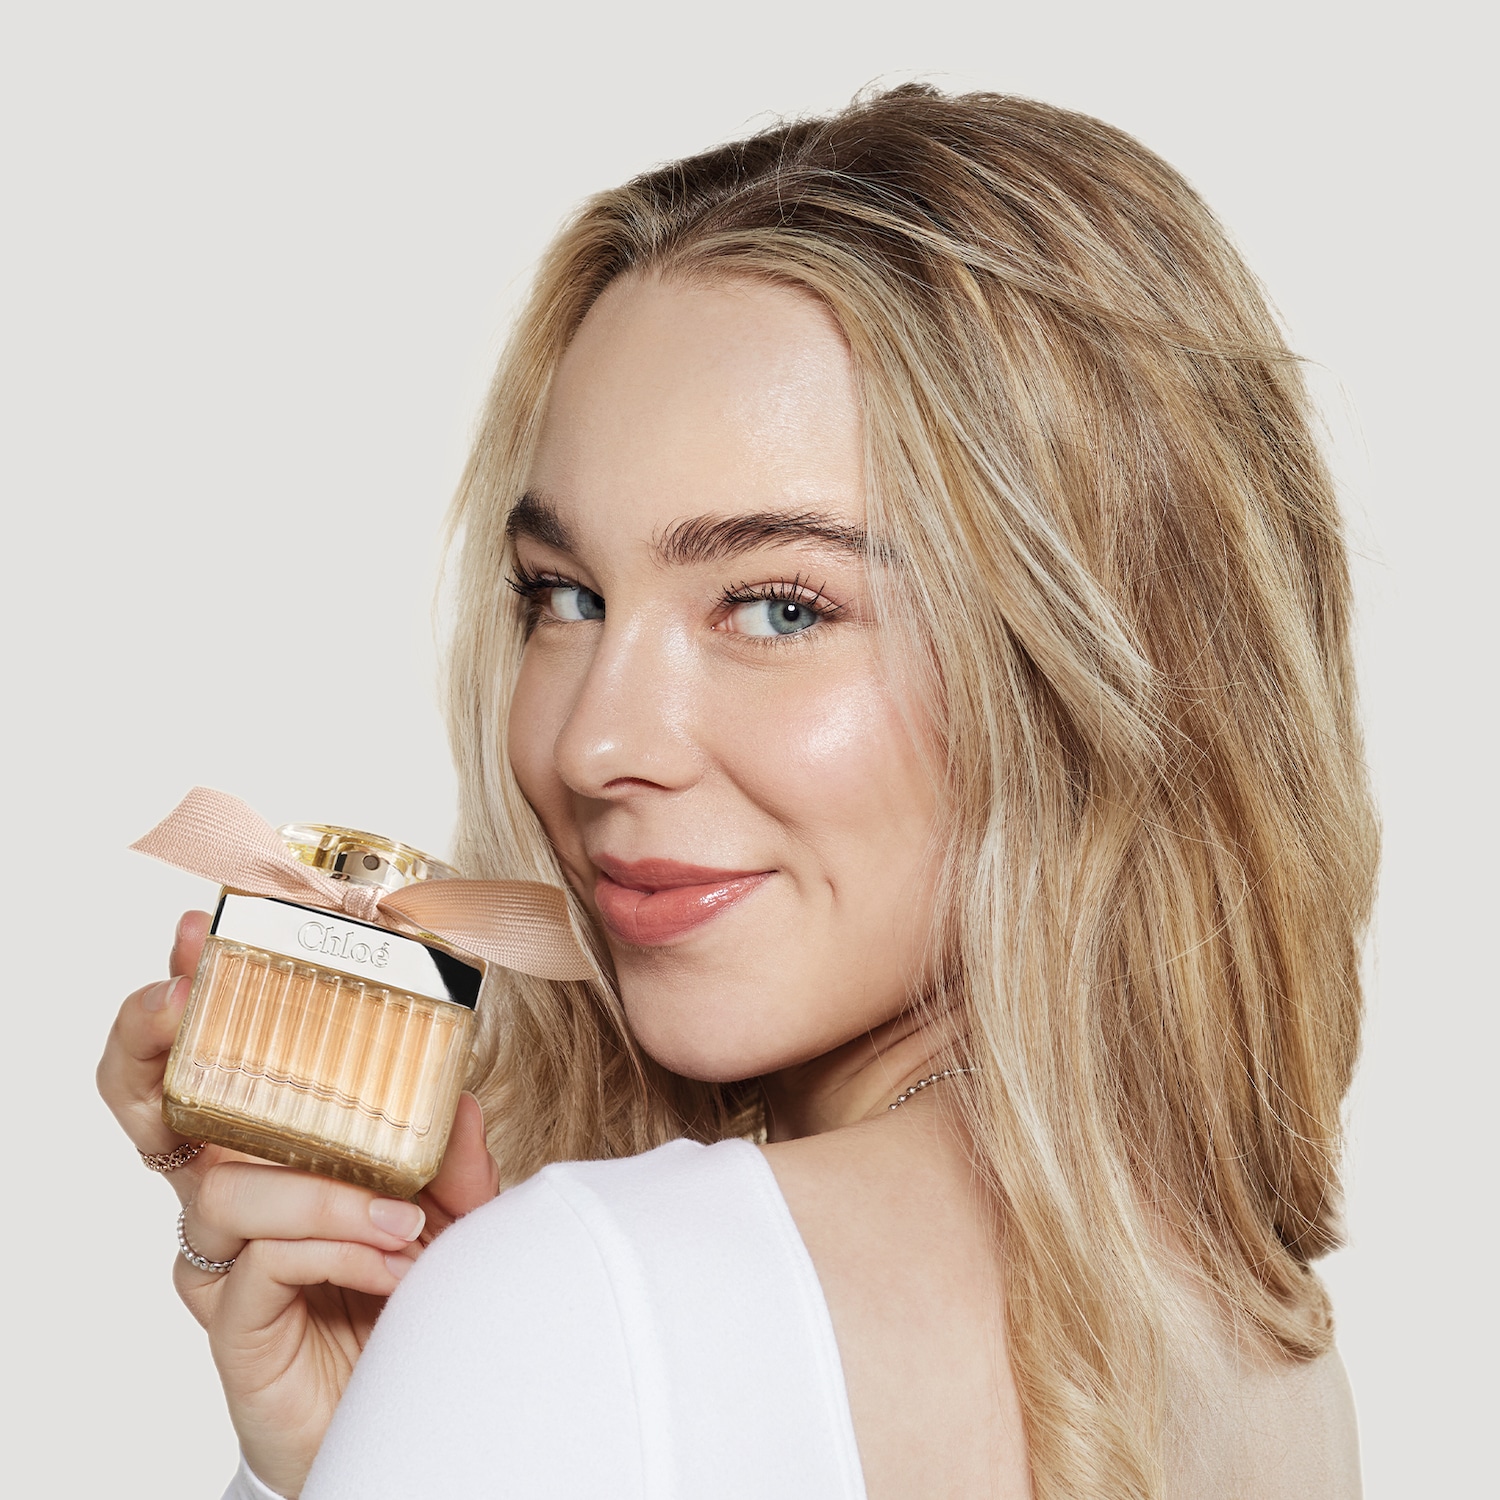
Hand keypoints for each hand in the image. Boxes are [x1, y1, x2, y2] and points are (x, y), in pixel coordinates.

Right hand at [97, 911, 500, 1496]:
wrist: (420, 1409)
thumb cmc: (420, 1301)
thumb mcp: (458, 1217)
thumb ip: (455, 1161)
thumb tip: (462, 1097)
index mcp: (276, 1151)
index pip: (214, 1064)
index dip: (193, 1001)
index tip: (197, 936)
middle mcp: (236, 1196)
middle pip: (152, 1107)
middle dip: (156, 1041)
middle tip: (181, 1000)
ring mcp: (226, 1259)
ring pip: (228, 1188)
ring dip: (324, 1191)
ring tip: (407, 1221)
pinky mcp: (236, 1326)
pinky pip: (262, 1263)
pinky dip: (336, 1250)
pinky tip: (396, 1266)